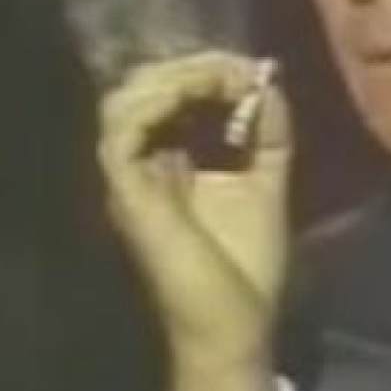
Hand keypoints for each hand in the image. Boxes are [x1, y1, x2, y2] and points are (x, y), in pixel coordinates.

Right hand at [98, 51, 292, 366]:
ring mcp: (130, 178)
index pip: (169, 92)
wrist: (236, 324)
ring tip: (216, 79)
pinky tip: (194, 98)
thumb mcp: (266, 177)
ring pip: (123, 103)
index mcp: (172, 157)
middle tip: (236, 69)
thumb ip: (269, 130)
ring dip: (172, 79)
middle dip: (192, 66)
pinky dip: (155, 105)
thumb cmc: (248, 262)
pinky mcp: (126, 195)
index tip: (251, 68)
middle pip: (142, 87)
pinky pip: (121, 135)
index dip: (205, 68)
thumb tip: (268, 79)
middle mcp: (144, 162)